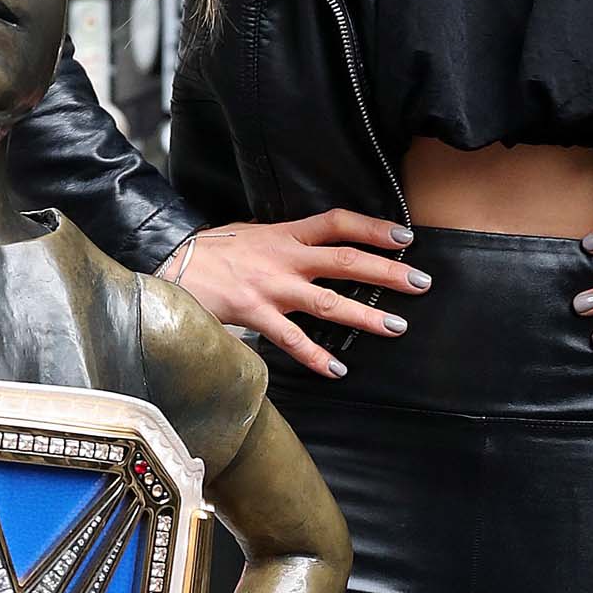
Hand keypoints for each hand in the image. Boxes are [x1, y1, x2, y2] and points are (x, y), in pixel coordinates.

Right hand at [174, 211, 427, 379]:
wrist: (172, 262)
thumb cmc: (214, 250)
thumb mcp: (255, 233)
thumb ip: (287, 242)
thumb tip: (316, 248)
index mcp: (286, 234)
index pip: (337, 223)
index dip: (373, 228)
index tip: (404, 237)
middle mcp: (284, 258)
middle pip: (345, 261)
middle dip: (387, 272)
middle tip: (420, 282)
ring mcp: (271, 288)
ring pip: (327, 301)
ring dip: (365, 315)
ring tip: (396, 326)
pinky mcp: (255, 315)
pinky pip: (292, 340)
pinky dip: (316, 356)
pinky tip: (338, 369)